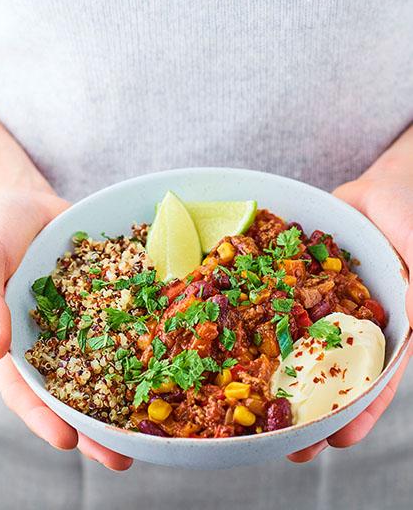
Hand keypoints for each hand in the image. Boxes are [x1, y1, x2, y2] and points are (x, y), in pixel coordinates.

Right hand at [0, 190, 132, 470]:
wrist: (31, 203)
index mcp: (17, 342)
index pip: (27, 390)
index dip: (45, 418)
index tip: (69, 441)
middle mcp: (53, 342)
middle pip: (73, 392)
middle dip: (94, 427)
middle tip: (122, 458)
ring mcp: (82, 326)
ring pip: (104, 368)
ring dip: (126, 397)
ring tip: (153, 430)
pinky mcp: (108, 304)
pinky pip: (126, 326)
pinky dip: (144, 346)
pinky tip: (170, 362)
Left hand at [288, 168, 412, 461]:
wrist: (381, 186)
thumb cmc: (410, 212)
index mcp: (387, 327)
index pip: (378, 379)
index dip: (362, 411)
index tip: (341, 440)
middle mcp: (351, 323)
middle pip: (333, 375)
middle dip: (314, 412)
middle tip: (291, 448)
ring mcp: (322, 305)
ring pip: (300, 348)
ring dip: (282, 380)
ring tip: (260, 416)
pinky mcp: (297, 283)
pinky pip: (276, 307)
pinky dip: (260, 328)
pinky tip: (238, 348)